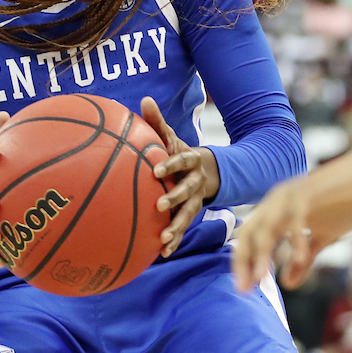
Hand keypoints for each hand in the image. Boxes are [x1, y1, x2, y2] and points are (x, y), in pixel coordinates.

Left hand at [141, 97, 219, 257]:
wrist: (207, 170)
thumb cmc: (179, 153)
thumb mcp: (170, 137)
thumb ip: (157, 122)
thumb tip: (144, 99)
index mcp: (190, 160)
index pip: (181, 160)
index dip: (171, 165)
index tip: (156, 170)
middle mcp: (195, 181)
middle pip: (187, 190)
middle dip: (175, 198)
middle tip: (159, 205)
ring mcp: (195, 200)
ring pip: (188, 215)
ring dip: (176, 227)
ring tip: (164, 240)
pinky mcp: (190, 214)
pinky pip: (183, 229)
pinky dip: (174, 241)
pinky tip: (161, 254)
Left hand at [233, 147, 351, 291]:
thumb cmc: (345, 202)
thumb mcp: (322, 236)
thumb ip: (304, 257)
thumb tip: (288, 284)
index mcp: (276, 211)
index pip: (249, 238)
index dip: (243, 263)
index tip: (244, 289)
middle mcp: (277, 202)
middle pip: (250, 232)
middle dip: (244, 261)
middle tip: (244, 290)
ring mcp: (292, 195)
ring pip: (267, 226)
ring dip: (261, 253)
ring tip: (261, 279)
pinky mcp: (309, 192)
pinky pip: (296, 218)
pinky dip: (295, 239)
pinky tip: (298, 260)